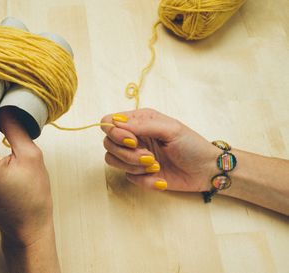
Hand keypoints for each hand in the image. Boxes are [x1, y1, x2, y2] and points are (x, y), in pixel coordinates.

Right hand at [101, 108, 219, 191]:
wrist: (206, 171)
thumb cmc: (192, 145)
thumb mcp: (171, 129)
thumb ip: (143, 125)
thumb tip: (116, 122)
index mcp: (139, 121)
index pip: (109, 122)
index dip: (115, 133)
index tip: (133, 141)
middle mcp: (133, 137)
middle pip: (108, 143)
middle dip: (126, 153)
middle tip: (150, 157)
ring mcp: (134, 156)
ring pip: (112, 160)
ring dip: (133, 166)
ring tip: (155, 166)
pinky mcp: (138, 173)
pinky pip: (128, 177)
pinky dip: (144, 179)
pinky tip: (161, 178)